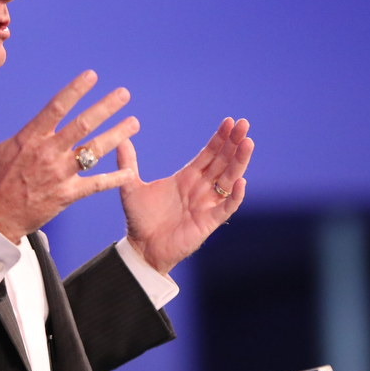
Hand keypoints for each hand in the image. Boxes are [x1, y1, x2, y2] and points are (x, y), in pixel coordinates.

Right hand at [0, 71, 138, 243]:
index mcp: (29, 138)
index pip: (56, 107)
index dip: (76, 90)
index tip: (92, 76)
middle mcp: (48, 153)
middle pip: (83, 124)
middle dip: (106, 107)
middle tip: (124, 94)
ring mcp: (59, 174)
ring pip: (94, 151)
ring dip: (116, 135)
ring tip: (134, 122)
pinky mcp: (67, 195)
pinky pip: (95, 185)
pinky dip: (114, 178)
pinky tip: (131, 171)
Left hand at [118, 118, 253, 273]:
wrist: (142, 249)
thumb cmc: (140, 220)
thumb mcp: (132, 187)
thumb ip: (128, 162)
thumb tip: (121, 137)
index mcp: (186, 178)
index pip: (208, 154)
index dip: (219, 138)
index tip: (230, 121)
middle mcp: (200, 188)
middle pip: (222, 161)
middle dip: (234, 143)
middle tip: (244, 124)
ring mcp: (207, 204)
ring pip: (229, 179)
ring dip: (239, 162)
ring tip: (248, 143)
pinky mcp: (209, 222)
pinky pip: (227, 207)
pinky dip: (236, 196)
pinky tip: (241, 181)